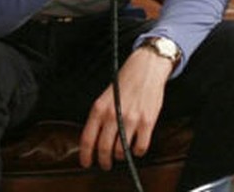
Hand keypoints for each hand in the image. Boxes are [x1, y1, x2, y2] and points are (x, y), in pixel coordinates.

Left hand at [78, 45, 171, 169]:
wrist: (146, 69)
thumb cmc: (125, 83)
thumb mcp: (105, 98)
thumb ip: (99, 117)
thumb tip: (95, 140)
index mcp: (99, 109)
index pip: (87, 139)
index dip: (85, 156)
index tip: (86, 164)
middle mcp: (113, 115)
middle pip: (103, 148)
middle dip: (104, 161)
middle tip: (105, 165)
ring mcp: (131, 119)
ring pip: (121, 151)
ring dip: (121, 156)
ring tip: (122, 154)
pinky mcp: (147, 122)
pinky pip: (140, 147)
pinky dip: (138, 152)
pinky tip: (137, 147)